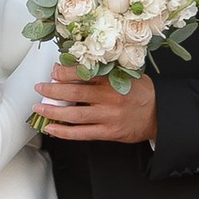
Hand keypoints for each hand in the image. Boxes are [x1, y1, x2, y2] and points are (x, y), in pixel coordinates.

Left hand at [37, 65, 156, 144]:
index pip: (83, 74)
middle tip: (40, 88)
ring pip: (74, 115)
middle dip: (53, 91)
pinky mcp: (108, 133)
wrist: (159, 114)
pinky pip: (82, 133)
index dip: (64, 72)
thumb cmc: (141, 92)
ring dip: (53, 112)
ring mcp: (108, 117)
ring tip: (39, 108)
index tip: (53, 71)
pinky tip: (51, 128)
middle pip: (74, 94)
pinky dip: (64, 132)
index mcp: (113, 80)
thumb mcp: (125, 73)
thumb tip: (75, 65)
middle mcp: (109, 99)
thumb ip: (103, 70)